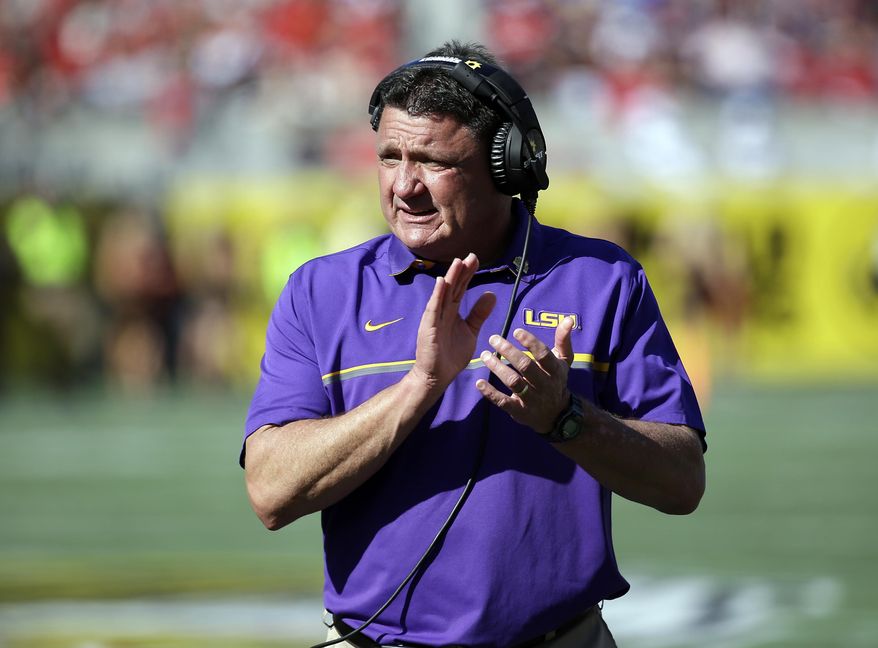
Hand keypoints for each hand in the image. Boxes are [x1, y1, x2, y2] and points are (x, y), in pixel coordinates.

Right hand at [411, 253, 495, 394]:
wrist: (437, 376)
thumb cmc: (451, 355)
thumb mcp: (470, 331)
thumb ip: (479, 314)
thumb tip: (491, 294)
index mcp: (452, 311)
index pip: (461, 288)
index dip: (467, 274)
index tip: (475, 260)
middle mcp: (442, 311)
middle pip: (453, 287)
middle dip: (461, 272)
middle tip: (471, 256)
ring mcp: (434, 318)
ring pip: (444, 294)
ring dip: (450, 278)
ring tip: (457, 262)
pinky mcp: (429, 327)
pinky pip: (434, 309)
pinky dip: (437, 295)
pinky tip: (442, 282)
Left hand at [476, 317, 575, 434]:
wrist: (556, 415)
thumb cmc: (556, 380)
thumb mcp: (563, 361)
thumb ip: (563, 340)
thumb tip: (568, 318)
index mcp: (555, 370)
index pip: (544, 355)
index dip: (531, 343)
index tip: (516, 332)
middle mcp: (544, 385)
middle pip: (526, 367)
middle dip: (509, 351)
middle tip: (493, 339)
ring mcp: (532, 399)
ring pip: (513, 382)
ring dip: (497, 368)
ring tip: (485, 355)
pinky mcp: (519, 411)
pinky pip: (503, 402)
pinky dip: (490, 393)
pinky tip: (479, 383)